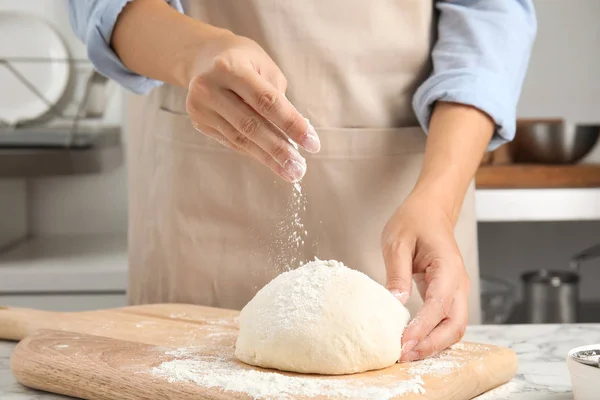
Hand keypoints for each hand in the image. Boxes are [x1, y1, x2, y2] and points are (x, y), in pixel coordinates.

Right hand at [184, 32, 319, 181]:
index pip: (267, 101)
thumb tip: (293, 135)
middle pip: (251, 125)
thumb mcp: (264, 66)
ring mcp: (201, 107)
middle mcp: (210, 87)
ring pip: (240, 138)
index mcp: (231, 67)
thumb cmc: (243, 60)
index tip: (312, 143)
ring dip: (268, 158)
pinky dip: (254, 152)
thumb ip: (277, 97)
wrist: (202, 57)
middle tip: (299, 169)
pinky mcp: (199, 121)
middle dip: (279, 149)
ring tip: (290, 171)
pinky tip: (272, 162)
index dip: (291, 124)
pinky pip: (232, 141)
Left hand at [381, 192, 469, 361]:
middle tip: (403, 355)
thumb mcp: (397, 242)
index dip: (422, 328)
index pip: (439, 305)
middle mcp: (458, 282)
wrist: (430, 211)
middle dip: (431, 345)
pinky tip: (414, 342)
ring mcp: (457, 290)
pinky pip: (447, 322)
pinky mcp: (449, 295)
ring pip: (455, 328)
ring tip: (405, 354)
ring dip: (433, 344)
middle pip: (455, 325)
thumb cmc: (414, 221)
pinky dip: (434, 336)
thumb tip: (395, 303)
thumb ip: (397, 273)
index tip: (403, 343)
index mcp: (447, 267)